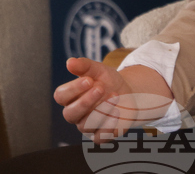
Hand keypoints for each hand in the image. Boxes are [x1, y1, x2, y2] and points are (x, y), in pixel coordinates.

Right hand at [55, 58, 174, 143]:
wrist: (130, 93)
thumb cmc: (109, 82)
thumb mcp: (99, 70)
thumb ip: (85, 66)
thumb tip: (70, 62)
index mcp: (71, 97)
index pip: (61, 96)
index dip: (73, 89)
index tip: (89, 80)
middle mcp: (76, 113)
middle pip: (70, 113)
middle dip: (85, 101)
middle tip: (101, 88)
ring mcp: (87, 126)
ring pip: (85, 125)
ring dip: (101, 110)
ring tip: (115, 95)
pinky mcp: (101, 135)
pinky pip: (99, 137)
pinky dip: (108, 125)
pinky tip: (117, 112)